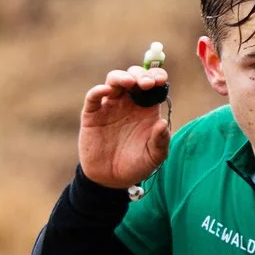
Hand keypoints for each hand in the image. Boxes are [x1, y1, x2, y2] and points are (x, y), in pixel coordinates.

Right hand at [78, 66, 170, 188]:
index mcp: (146, 108)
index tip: (161, 80)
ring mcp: (110, 106)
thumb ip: (160, 142)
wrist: (111, 180)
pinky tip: (106, 90)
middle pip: (134, 77)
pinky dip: (98, 90)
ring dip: (122, 77)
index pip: (153, 84)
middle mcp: (128, 103)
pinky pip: (93, 97)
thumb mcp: (154, 157)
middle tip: (147, 84)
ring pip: (114, 80)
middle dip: (141, 74)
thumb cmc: (136, 166)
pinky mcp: (92, 115)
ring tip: (130, 83)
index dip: (157, 76)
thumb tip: (162, 124)